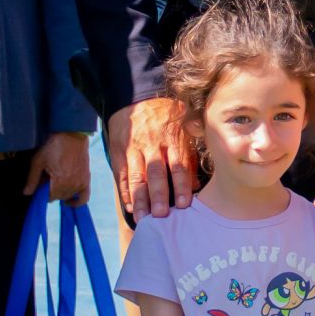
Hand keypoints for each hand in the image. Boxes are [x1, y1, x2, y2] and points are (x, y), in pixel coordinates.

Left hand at [25, 131, 91, 206]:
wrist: (72, 134)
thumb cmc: (54, 146)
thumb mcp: (39, 161)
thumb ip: (32, 179)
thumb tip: (27, 193)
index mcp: (59, 181)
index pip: (49, 198)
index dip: (43, 192)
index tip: (41, 183)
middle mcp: (72, 184)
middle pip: (58, 197)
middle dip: (51, 191)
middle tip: (48, 179)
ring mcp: (81, 183)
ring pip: (68, 196)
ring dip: (61, 193)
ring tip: (57, 181)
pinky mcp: (86, 179)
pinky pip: (84, 197)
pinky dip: (77, 201)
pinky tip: (70, 200)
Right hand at [108, 97, 194, 218]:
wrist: (137, 97)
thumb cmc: (166, 117)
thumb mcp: (183, 128)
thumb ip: (189, 155)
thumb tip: (196, 186)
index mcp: (172, 138)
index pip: (178, 165)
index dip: (181, 186)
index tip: (184, 205)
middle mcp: (152, 144)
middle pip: (155, 173)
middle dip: (158, 195)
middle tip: (161, 215)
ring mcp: (133, 148)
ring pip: (136, 177)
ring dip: (140, 200)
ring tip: (142, 218)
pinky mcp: (119, 151)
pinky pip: (121, 174)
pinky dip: (125, 192)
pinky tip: (131, 206)